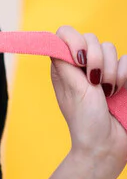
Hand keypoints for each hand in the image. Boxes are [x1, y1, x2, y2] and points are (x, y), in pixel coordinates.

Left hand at [51, 26, 126, 177]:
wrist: (107, 144)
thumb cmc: (84, 120)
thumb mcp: (71, 89)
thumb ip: (66, 63)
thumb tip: (59, 41)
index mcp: (64, 65)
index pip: (65, 33)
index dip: (74, 40)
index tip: (79, 59)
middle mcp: (82, 64)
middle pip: (91, 37)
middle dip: (96, 60)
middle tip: (94, 83)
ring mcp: (102, 69)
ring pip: (111, 48)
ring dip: (110, 71)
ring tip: (106, 92)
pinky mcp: (121, 76)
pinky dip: (124, 75)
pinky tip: (117, 91)